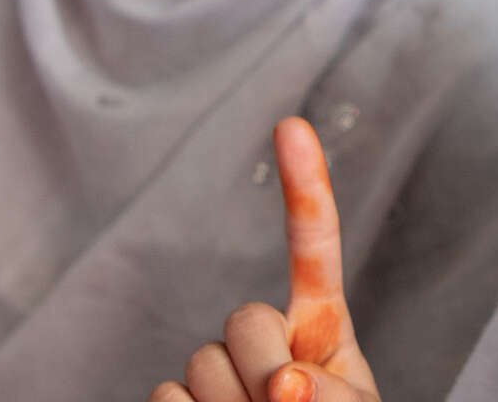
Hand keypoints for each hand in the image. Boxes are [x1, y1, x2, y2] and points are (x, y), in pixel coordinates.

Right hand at [149, 117, 380, 401]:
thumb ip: (333, 393)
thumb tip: (284, 384)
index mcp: (322, 331)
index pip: (313, 246)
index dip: (304, 185)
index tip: (290, 124)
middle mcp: (267, 345)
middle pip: (244, 319)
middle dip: (262, 366)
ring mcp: (218, 378)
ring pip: (199, 365)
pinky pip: (164, 400)